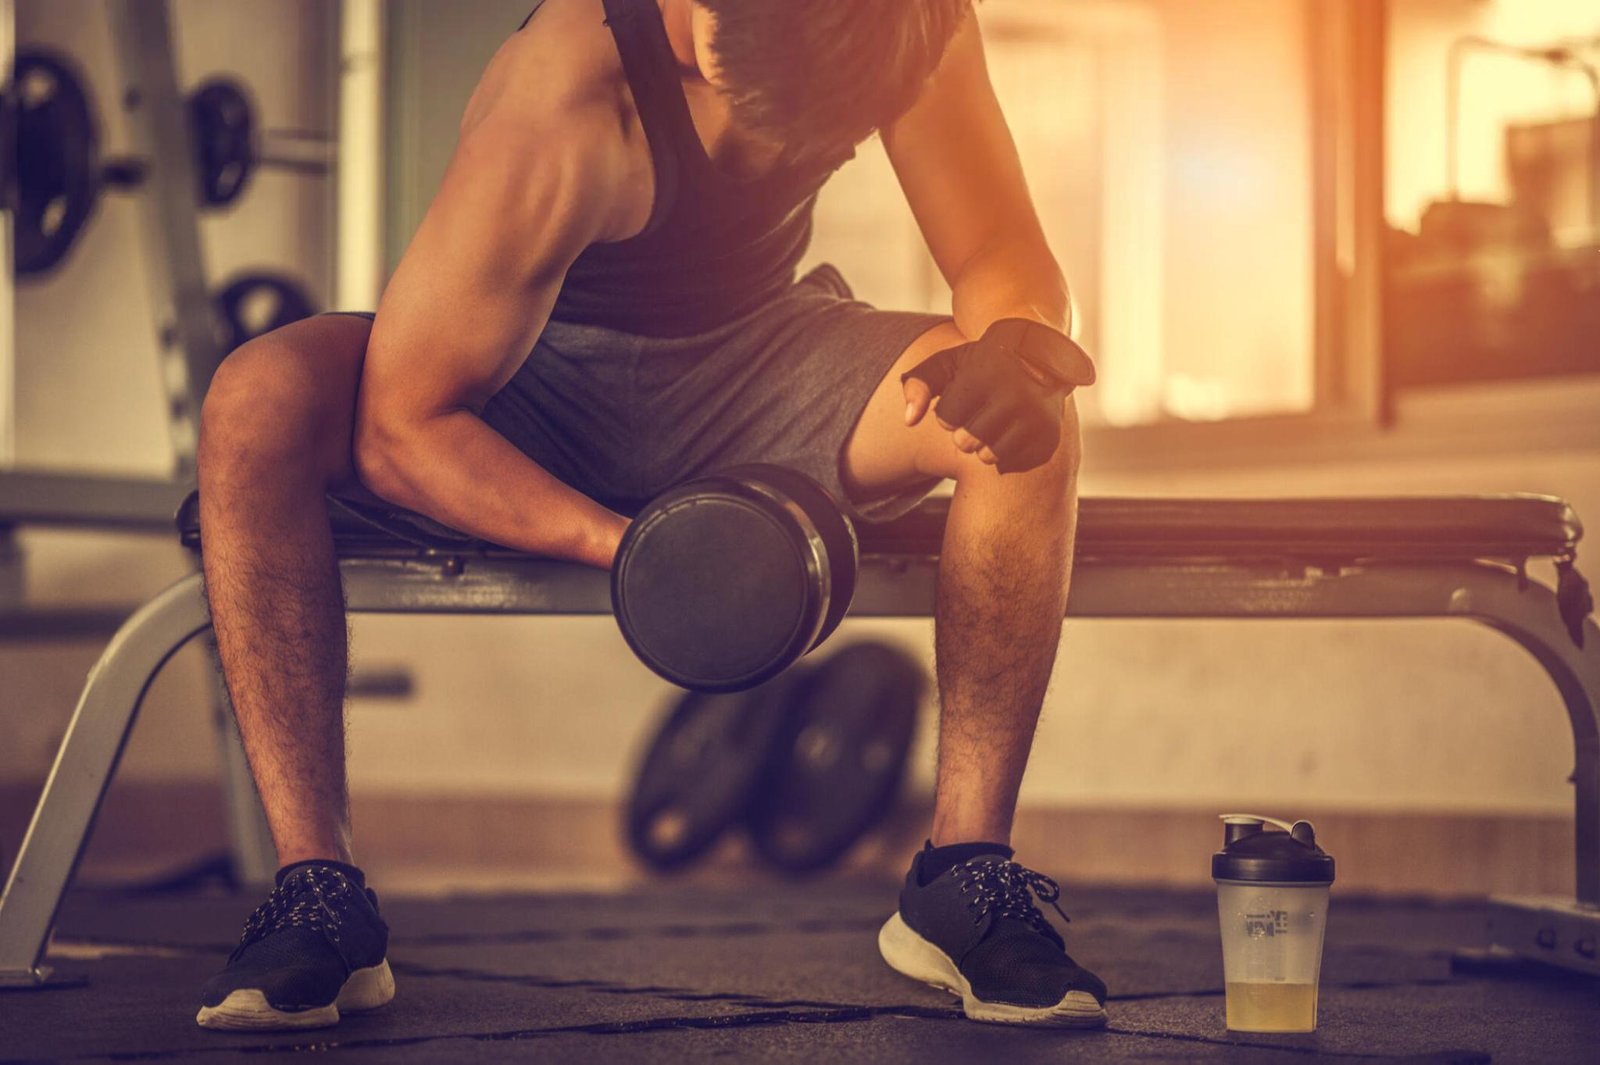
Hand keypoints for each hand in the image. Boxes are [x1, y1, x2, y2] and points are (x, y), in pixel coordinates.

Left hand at [901, 318, 1095, 472]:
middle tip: (979, 412)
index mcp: (987, 374)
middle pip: (965, 442)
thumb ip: (919, 384)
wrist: (1041, 356)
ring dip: (984, 445)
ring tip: (994, 422)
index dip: (949, 411)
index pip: (945, 418)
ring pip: (988, 456)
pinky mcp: (1049, 437)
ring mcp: (1037, 418)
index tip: (963, 396)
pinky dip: (1006, 453)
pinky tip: (1013, 430)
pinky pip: (1011, 464)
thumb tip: (908, 420)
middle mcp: (1016, 396)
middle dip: (964, 430)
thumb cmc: (984, 362)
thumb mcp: (949, 363)